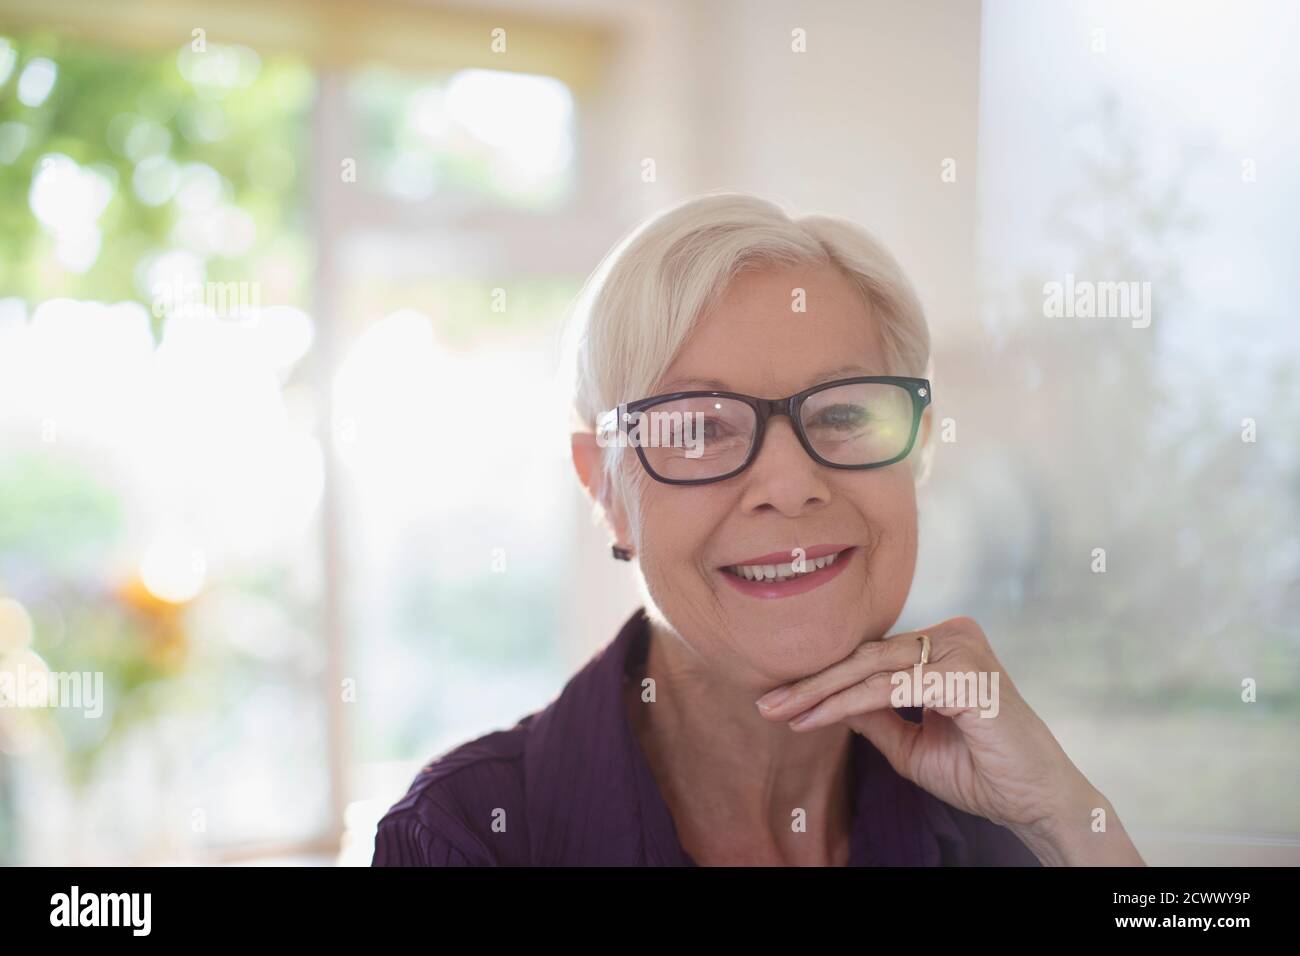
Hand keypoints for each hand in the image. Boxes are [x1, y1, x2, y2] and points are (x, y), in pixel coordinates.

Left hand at [754, 616, 1143, 864]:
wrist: (1035, 802)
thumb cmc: (981, 770)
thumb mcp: (909, 743)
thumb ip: (872, 715)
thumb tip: (825, 699)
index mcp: (943, 645)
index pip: (871, 657)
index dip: (823, 679)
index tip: (778, 701)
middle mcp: (954, 636)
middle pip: (865, 657)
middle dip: (812, 683)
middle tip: (766, 703)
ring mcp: (962, 650)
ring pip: (871, 669)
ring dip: (821, 693)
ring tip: (781, 712)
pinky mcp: (966, 675)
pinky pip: (891, 688)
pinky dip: (847, 704)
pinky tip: (815, 717)